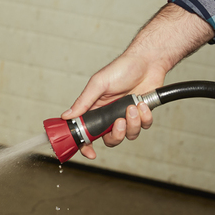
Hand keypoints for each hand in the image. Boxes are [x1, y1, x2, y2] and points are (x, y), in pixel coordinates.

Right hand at [62, 4, 213, 158]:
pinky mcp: (142, 115)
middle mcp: (109, 116)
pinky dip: (145, 116)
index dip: (85, 145)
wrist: (148, 62)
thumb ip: (83, 102)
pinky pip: (144, 126)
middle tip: (119, 122)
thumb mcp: (98, 84)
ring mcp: (126, 116)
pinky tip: (142, 104)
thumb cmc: (122, 68)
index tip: (89, 152)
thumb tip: (67, 116)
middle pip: (109, 139)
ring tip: (133, 106)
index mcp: (95, 109)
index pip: (86, 132)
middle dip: (116, 134)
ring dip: (132, 123)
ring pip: (128, 135)